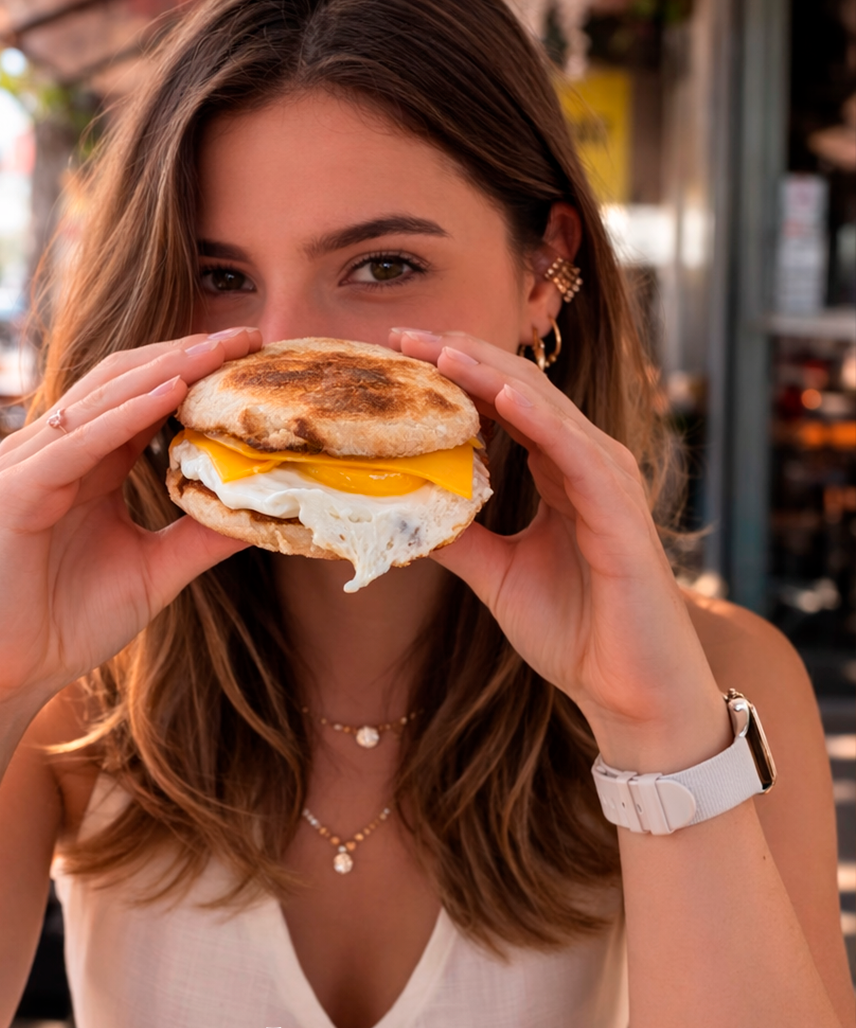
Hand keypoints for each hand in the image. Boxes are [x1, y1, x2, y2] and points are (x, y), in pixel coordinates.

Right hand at [0, 327, 260, 712]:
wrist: (5, 674)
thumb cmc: (67, 622)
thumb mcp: (155, 571)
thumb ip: (200, 537)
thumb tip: (261, 516)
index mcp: (91, 462)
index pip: (146, 397)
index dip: (197, 372)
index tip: (254, 357)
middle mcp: (59, 450)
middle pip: (127, 380)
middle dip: (188, 354)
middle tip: (249, 335)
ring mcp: (32, 464)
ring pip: (102, 398)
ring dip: (163, 369)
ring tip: (220, 350)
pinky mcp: (16, 490)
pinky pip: (77, 441)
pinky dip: (124, 415)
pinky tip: (169, 394)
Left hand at [391, 328, 729, 772]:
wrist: (630, 693)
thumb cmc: (578, 633)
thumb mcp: (498, 576)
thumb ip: (460, 538)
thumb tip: (403, 514)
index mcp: (559, 473)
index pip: (502, 406)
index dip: (453, 376)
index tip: (396, 354)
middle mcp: (585, 465)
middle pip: (519, 392)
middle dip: (461, 359)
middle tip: (402, 334)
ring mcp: (606, 483)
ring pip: (545, 409)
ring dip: (491, 374)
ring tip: (440, 346)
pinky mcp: (620, 512)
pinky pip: (576, 452)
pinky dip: (539, 420)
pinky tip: (501, 393)